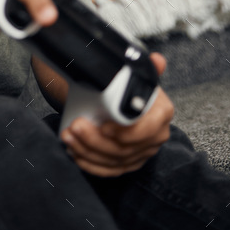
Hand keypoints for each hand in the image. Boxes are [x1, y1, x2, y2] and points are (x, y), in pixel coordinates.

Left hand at [60, 53, 173, 176]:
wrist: (119, 97)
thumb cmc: (127, 86)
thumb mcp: (134, 74)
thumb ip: (144, 67)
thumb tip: (157, 59)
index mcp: (161, 114)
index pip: (149, 130)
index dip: (128, 133)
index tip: (105, 127)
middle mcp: (154, 137)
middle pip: (125, 148)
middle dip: (96, 140)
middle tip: (76, 126)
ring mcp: (140, 153)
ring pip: (113, 160)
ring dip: (87, 150)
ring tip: (69, 135)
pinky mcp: (126, 163)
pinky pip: (108, 169)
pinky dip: (89, 163)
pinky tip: (74, 152)